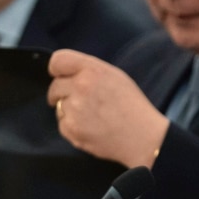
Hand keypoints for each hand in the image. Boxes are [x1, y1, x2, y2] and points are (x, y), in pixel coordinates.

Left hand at [48, 49, 168, 168]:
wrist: (143, 137)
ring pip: (59, 106)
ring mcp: (74, 109)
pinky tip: (92, 128)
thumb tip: (66, 74)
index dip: (57, 69)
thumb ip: (90, 71)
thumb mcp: (116, 77)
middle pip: (55, 86)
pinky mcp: (70, 129)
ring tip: (94, 117)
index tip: (61, 76)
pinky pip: (62, 124)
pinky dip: (73, 127)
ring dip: (70, 110)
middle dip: (64, 93)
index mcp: (92, 71)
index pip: (58, 61)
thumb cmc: (133, 106)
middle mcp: (80, 87)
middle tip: (83, 101)